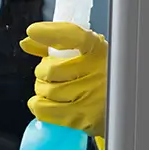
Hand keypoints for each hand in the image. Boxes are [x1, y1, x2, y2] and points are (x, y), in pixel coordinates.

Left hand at [20, 22, 107, 138]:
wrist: (122, 107)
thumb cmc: (100, 76)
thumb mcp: (86, 54)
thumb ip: (56, 43)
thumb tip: (26, 42)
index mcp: (99, 50)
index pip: (73, 36)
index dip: (50, 32)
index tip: (34, 31)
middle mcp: (97, 72)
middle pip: (50, 69)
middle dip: (42, 72)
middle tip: (48, 74)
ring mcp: (91, 97)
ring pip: (46, 90)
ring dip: (41, 89)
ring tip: (49, 89)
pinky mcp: (83, 118)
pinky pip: (46, 110)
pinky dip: (38, 105)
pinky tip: (45, 102)